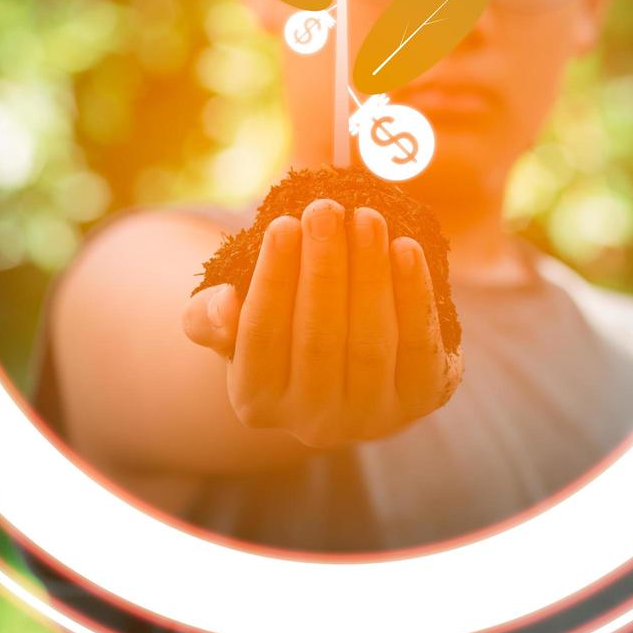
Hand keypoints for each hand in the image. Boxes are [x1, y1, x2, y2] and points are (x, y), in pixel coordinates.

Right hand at [182, 200, 461, 448]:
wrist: (352, 360)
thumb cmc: (283, 327)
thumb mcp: (235, 323)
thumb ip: (210, 316)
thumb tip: (224, 305)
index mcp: (257, 403)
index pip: (261, 337)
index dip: (273, 280)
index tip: (283, 223)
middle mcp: (313, 423)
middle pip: (319, 339)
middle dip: (324, 267)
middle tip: (325, 209)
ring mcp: (372, 417)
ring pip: (370, 342)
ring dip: (370, 273)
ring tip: (367, 218)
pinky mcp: (423, 397)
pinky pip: (420, 346)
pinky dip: (414, 296)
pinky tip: (407, 248)